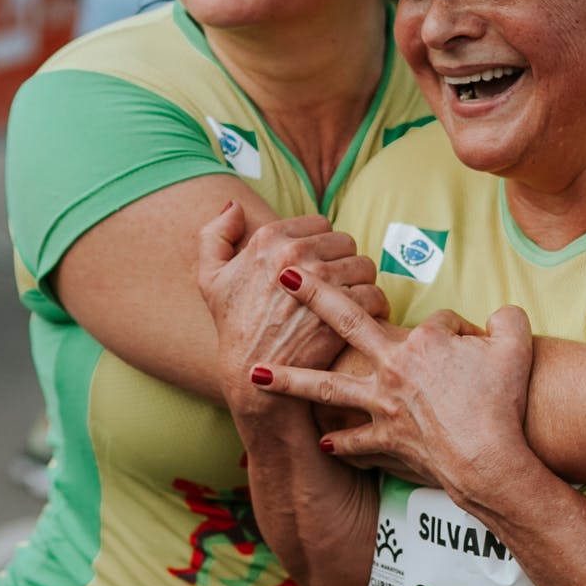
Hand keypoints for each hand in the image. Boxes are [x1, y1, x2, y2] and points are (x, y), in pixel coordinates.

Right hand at [196, 201, 385, 419]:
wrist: (254, 379)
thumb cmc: (235, 327)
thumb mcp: (210, 280)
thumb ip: (214, 236)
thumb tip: (233, 207)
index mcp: (268, 240)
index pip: (320, 224)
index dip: (321, 246)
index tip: (316, 267)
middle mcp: (294, 256)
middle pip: (346, 243)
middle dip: (343, 263)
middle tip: (337, 286)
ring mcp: (320, 284)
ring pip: (364, 266)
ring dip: (362, 283)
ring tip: (352, 300)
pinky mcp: (341, 312)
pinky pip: (374, 294)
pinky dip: (375, 307)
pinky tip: (365, 317)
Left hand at [252, 269, 533, 497]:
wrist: (488, 459)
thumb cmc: (502, 401)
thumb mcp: (515, 345)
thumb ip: (506, 319)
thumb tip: (499, 315)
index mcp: (422, 342)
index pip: (435, 321)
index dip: (457, 332)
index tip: (474, 347)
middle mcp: (392, 368)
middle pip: (346, 324)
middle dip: (314, 297)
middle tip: (284, 276)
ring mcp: (383, 407)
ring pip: (326, 388)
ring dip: (289, 381)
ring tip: (254, 374)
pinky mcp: (385, 441)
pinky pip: (354, 442)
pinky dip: (339, 442)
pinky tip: (323, 441)